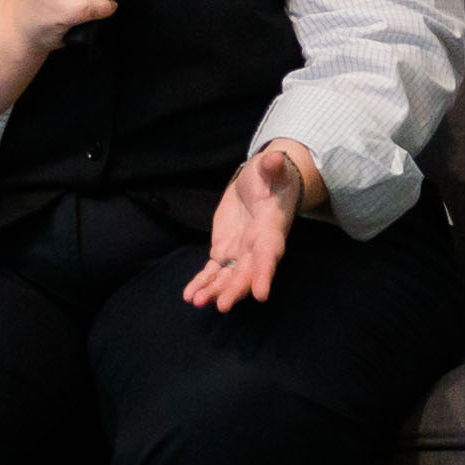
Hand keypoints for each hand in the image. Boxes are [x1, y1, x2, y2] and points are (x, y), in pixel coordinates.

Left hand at [186, 140, 324, 309]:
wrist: (259, 184)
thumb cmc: (270, 176)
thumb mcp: (271, 168)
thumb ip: (273, 166)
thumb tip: (273, 160)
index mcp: (270, 228)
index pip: (268, 253)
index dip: (264, 273)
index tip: (261, 294)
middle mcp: (256, 246)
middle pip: (246, 271)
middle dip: (235, 288)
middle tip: (222, 305)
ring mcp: (239, 252)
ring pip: (228, 276)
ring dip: (214, 290)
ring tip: (198, 302)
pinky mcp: (224, 252)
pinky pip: (213, 272)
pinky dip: (202, 283)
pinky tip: (190, 297)